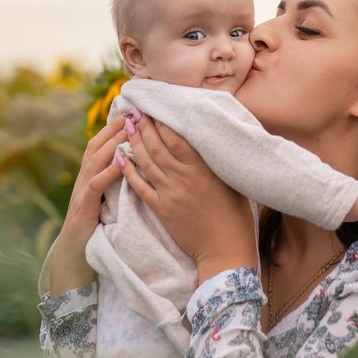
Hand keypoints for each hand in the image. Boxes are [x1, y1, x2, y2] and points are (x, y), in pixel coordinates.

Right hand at [47, 115, 127, 294]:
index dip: (115, 126)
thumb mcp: (106, 196)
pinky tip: (120, 163)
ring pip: (95, 159)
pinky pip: (95, 184)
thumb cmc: (94, 223)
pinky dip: (108, 172)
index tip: (133, 111)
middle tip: (133, 111)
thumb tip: (133, 158)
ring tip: (129, 129)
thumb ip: (114, 177)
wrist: (74, 251)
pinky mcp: (83, 206)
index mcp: (90, 173)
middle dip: (114, 127)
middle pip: (97, 144)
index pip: (101, 143)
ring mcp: (81, 189)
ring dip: (112, 143)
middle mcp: (84, 176)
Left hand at [119, 115, 257, 282]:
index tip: (155, 108)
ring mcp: (171, 194)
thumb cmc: (235, 215)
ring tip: (127, 127)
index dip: (163, 122)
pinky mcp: (162, 210)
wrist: (225, 249)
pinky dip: (130, 172)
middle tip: (135, 111)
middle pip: (158, 146)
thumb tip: (210, 140)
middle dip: (145, 126)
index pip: (177, 138)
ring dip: (135, 143)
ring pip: (147, 163)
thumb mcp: (232, 182)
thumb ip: (217, 161)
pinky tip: (121, 158)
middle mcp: (184, 177)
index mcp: (203, 168)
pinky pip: (141, 187)